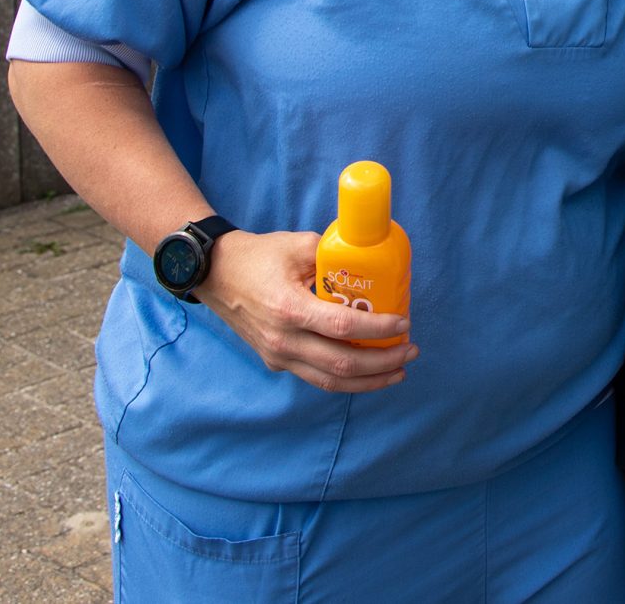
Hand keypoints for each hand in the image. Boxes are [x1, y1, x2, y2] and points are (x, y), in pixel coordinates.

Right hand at [197, 229, 415, 394]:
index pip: (342, 327)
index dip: (377, 329)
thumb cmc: (257, 256)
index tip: (403, 323)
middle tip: (410, 351)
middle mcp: (283, 339)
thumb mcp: (298, 245)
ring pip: (330, 380)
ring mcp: (277, 355)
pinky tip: (369, 372)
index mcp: (289, 308)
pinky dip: (346, 378)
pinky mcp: (275, 361)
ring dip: (369, 380)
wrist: (214, 275)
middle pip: (342, 364)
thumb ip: (334, 254)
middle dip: (383, 362)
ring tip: (397, 370)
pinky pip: (316, 377)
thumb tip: (372, 258)